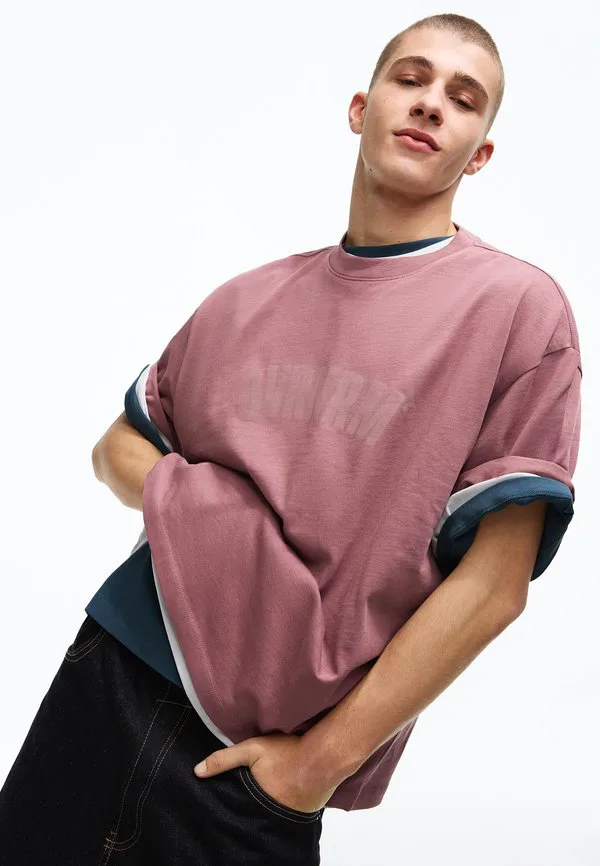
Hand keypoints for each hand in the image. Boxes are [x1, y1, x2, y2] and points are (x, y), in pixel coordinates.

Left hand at [194, 731, 337, 812]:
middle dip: (246, 808)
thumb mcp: (252, 749)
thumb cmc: (288, 752)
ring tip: (262, 797)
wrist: (325, 758)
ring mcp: (288, 816)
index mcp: (254, 801)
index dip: (230, 803)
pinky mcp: (303, 814)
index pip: (235, 808)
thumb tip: (196, 772)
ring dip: (266, 808)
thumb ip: (224, 759)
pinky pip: (287, 813)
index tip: (223, 800)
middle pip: (252, 813)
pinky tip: (282, 796)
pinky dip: (283, 806)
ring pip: (269, 814)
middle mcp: (269, 814)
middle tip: (245, 797)